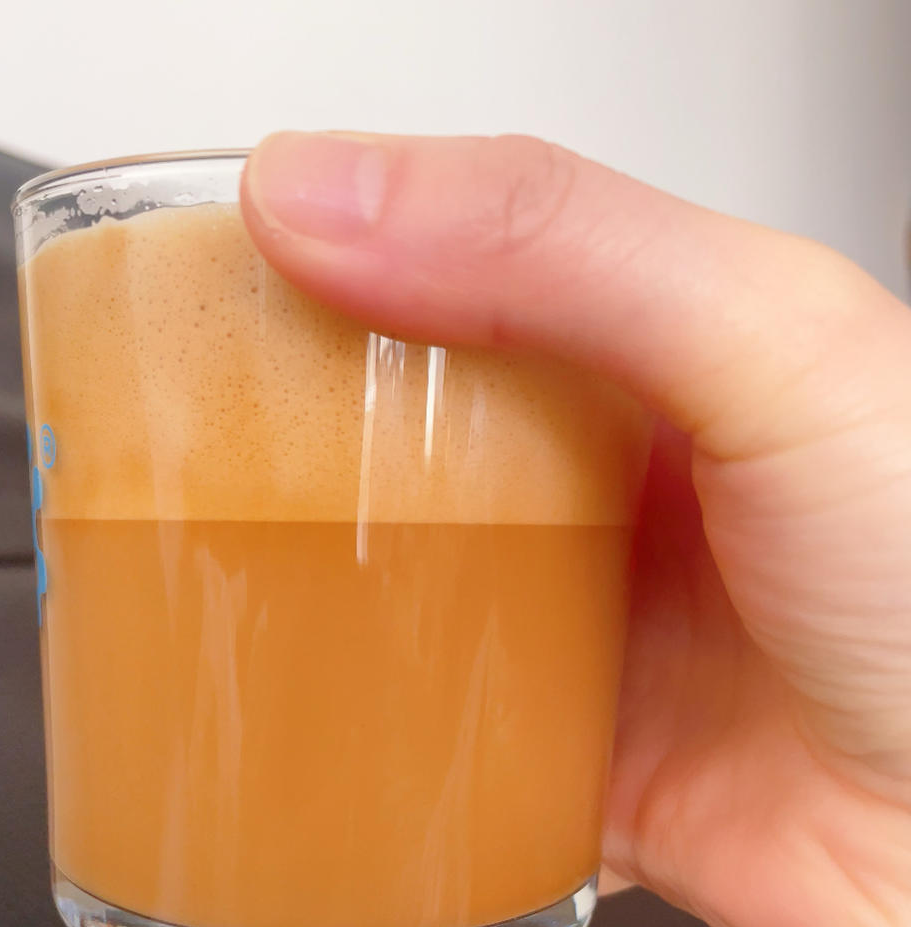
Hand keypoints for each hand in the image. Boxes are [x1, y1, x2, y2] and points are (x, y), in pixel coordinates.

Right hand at [240, 132, 910, 926]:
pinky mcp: (530, 722)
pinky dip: (342, 696)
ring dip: (290, 559)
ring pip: (379, 559)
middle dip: (274, 412)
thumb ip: (564, 247)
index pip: (439, 255)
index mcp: (631, 345)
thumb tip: (329, 195)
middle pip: (387, 414)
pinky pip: (405, 698)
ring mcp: (550, 598)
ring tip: (185, 552)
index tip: (203, 271)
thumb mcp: (769, 348)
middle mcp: (583, 467)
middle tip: (168, 423)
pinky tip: (282, 682)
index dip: (316, 249)